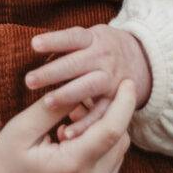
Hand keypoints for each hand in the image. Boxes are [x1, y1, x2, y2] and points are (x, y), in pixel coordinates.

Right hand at [0, 80, 134, 172]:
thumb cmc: (1, 164)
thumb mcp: (22, 128)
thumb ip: (53, 106)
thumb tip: (82, 83)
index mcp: (72, 167)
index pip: (113, 130)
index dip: (124, 103)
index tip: (127, 83)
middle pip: (120, 144)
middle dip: (111, 117)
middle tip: (85, 102)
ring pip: (116, 161)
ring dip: (106, 138)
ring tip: (74, 123)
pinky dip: (99, 158)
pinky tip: (73, 147)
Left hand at [27, 25, 152, 135]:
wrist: (143, 61)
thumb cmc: (102, 49)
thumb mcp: (90, 38)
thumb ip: (67, 43)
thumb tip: (34, 45)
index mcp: (94, 40)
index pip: (73, 38)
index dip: (54, 40)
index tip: (33, 44)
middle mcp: (103, 58)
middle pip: (77, 63)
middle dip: (53, 72)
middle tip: (29, 80)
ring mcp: (111, 79)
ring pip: (90, 87)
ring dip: (68, 95)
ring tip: (47, 103)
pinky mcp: (117, 100)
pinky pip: (101, 113)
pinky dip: (86, 124)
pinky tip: (67, 134)